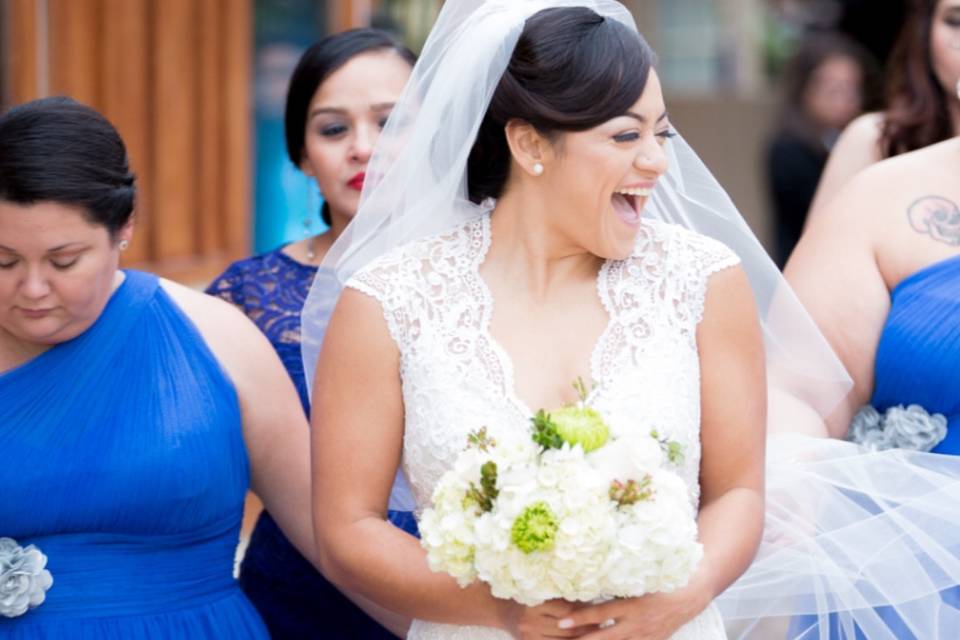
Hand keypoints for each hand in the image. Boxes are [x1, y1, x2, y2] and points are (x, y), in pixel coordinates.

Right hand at [501, 599, 598, 638]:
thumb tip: (592, 602)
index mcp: (537, 604)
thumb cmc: (526, 597)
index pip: (568, 612)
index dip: (585, 614)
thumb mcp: (543, 593)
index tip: (601, 614)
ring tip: (596, 636)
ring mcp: (530, 637)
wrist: (501, 610)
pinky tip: (579, 639)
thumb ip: (563, 599)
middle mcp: (531, 622)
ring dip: (581, 639)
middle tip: (603, 627)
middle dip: (587, 630)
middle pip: (567, 630)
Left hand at [554, 589, 706, 639]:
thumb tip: (591, 578)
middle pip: (603, 637)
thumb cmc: (661, 581)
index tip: (561, 622)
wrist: (689, 596)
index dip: (579, 618)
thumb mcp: (638, 580)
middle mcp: (635, 624)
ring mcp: (643, 636)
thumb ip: (617, 583)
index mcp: (630, 605)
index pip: (599, 614)